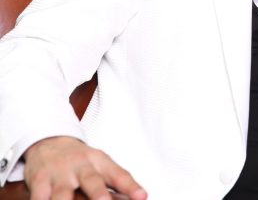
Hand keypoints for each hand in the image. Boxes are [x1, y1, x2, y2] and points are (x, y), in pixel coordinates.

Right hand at [24, 136, 146, 199]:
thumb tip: (140, 197)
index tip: (142, 196)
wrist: (50, 141)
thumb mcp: (100, 166)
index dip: (131, 186)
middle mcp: (81, 165)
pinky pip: (39, 197)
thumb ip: (117, 182)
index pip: (118, 174)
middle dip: (98, 195)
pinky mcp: (39, 181)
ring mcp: (59, 173)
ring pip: (62, 194)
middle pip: (92, 181)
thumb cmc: (80, 159)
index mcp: (99, 161)